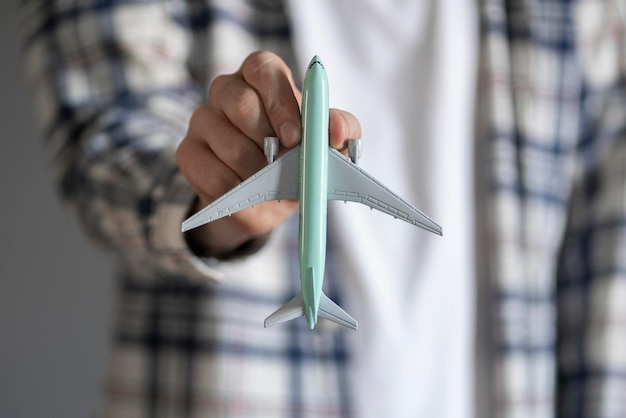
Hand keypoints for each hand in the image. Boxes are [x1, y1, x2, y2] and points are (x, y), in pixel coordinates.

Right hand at [176, 51, 360, 257]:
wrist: (266, 199)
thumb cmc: (298, 160)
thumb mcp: (326, 146)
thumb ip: (341, 131)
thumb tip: (337, 131)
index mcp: (262, 78)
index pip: (262, 68)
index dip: (279, 101)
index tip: (295, 138)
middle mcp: (227, 91)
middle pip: (239, 102)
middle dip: (267, 140)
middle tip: (284, 166)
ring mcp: (202, 119)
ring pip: (226, 142)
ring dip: (256, 171)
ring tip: (271, 184)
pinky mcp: (188, 151)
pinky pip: (211, 172)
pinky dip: (236, 190)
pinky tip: (248, 194)